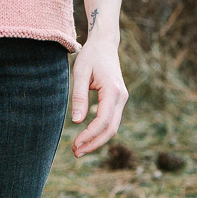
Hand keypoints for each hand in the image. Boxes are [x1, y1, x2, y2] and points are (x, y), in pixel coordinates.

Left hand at [70, 41, 127, 158]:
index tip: (75, 144)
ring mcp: (121, 99)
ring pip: (112, 127)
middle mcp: (121, 97)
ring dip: (97, 140)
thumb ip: (79, 96)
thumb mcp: (80, 73)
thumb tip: (76, 121)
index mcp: (112, 90)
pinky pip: (111, 120)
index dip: (90, 135)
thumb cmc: (91, 56)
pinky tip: (86, 138)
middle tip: (76, 153)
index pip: (103, 120)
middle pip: (111, 129)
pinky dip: (100, 132)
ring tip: (79, 149)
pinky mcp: (117, 100)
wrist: (104, 44)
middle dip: (94, 143)